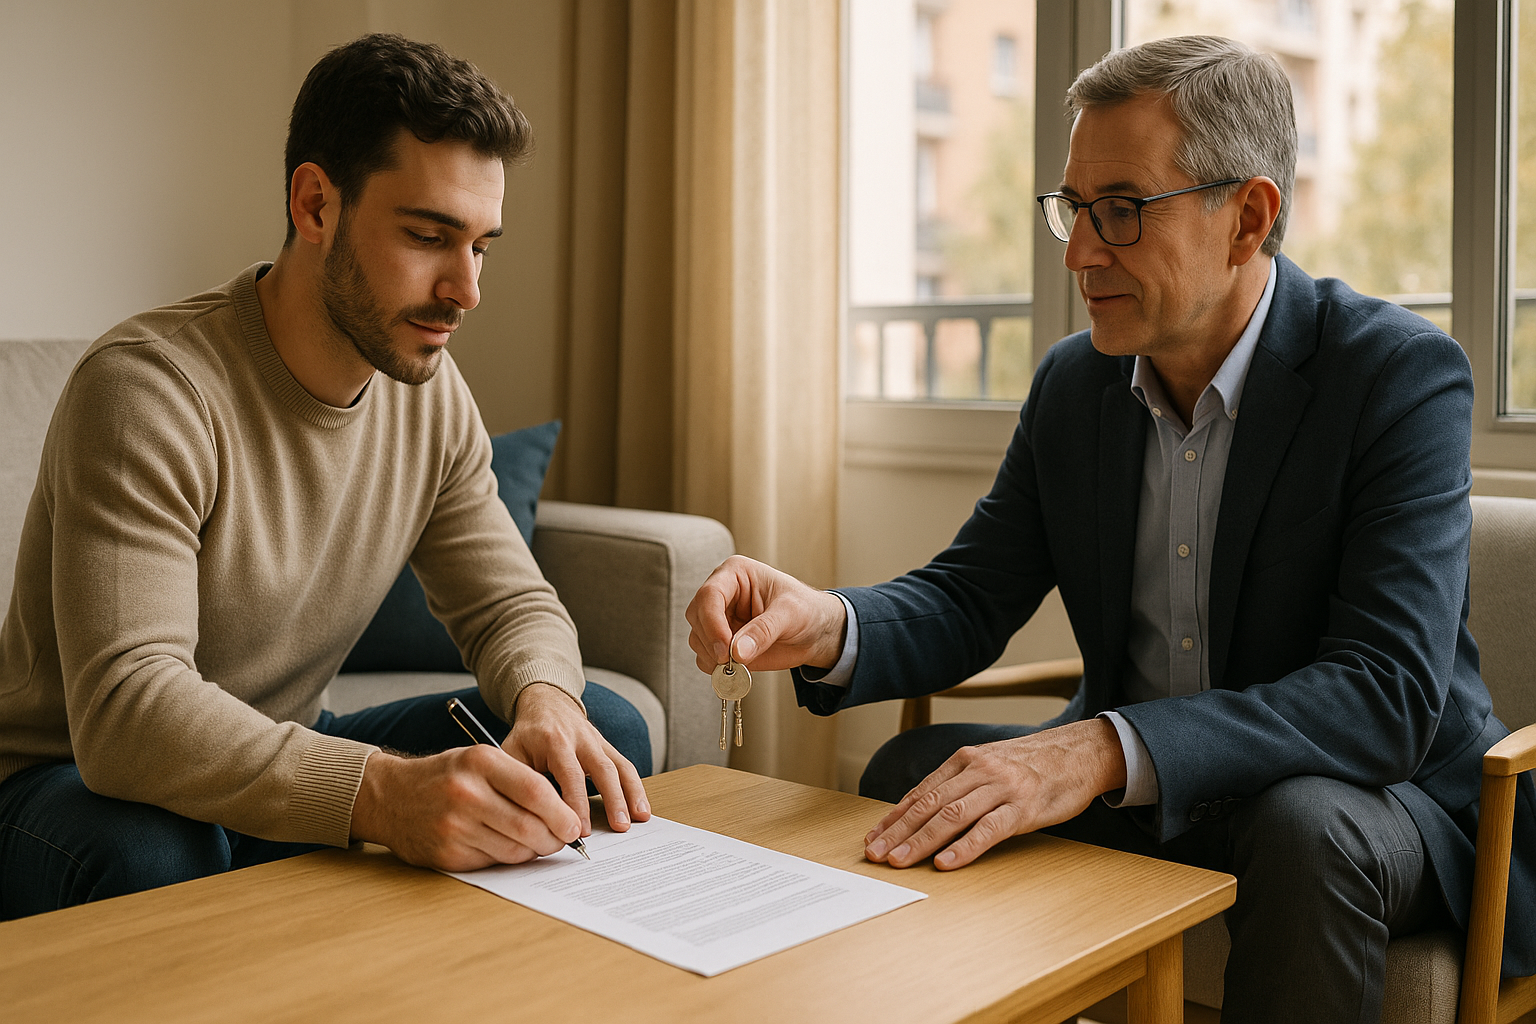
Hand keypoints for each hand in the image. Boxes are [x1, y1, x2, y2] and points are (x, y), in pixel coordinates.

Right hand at [351, 744, 580, 870]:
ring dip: (534, 852)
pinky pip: (493, 862)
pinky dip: (509, 859)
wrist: (388, 796)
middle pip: (529, 825)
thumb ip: (517, 779)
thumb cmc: (444, 776)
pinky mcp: (447, 853)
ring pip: (515, 849)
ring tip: (538, 843)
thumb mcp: (478, 760)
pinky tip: (508, 847)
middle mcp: (466, 793)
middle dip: (554, 838)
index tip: (573, 824)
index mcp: (479, 762)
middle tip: (563, 840)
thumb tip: (563, 811)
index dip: (561, 812)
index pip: (535, 790)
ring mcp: (454, 826)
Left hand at [502, 683, 650, 835]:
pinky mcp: (608, 747)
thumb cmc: (527, 735)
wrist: (547, 704)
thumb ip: (520, 781)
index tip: (579, 831)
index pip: (570, 774)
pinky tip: (642, 809)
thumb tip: (526, 816)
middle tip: (618, 827)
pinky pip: (626, 766)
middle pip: (602, 769)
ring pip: (620, 767)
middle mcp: (581, 738)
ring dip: (630, 794)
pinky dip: (637, 788)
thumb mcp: (513, 753)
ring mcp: (598, 741)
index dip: (577, 803)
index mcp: (554, 740)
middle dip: (612, 799)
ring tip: (639, 819)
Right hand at [685, 555, 847, 673]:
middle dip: (711, 641)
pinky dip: (715, 668)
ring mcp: (719, 619)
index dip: (712, 622)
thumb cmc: (805, 610)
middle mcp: (722, 595)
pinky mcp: (721, 642)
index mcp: (735, 573)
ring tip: (739, 665)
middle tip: (731, 660)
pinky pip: (705, 657)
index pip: (709, 594)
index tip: (725, 647)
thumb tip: (738, 651)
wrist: (814, 632)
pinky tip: (735, 670)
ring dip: (712, 656)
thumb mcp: (790, 614)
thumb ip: (764, 631)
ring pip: (697, 638)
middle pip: (696, 616)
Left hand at [864, 719, 1127, 870]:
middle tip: (876, 854)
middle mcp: (978, 770)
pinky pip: (988, 830)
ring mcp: (1000, 788)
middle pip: (929, 804)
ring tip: (900, 861)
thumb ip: (960, 784)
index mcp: (965, 759)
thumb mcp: (989, 765)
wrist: (1079, 753)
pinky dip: (965, 847)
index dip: (893, 816)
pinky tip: (946, 861)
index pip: (920, 791)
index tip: (873, 837)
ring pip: (952, 816)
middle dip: (898, 832)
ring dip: (921, 841)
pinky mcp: (1023, 808)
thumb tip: (923, 811)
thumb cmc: (1031, 764)